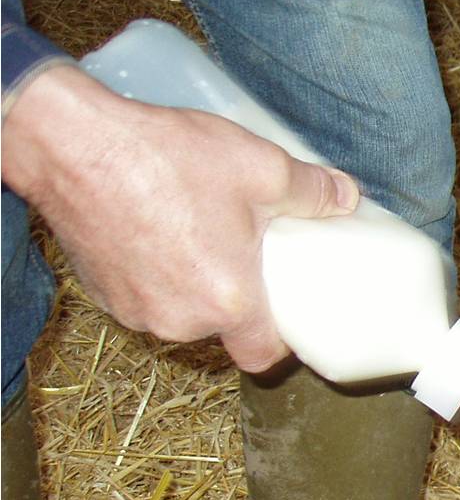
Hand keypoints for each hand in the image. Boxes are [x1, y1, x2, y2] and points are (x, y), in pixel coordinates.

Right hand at [2, 65, 359, 371]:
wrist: (71, 144)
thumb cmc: (166, 158)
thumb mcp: (260, 167)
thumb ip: (312, 191)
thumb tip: (346, 198)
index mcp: (227, 302)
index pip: (261, 355)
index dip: (279, 340)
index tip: (285, 311)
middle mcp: (178, 320)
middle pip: (221, 329)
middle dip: (235, 298)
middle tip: (244, 254)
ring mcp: (133, 311)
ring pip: (180, 313)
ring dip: (192, 286)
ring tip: (199, 236)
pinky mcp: (101, 294)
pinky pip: (144, 298)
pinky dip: (155, 276)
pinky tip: (158, 234)